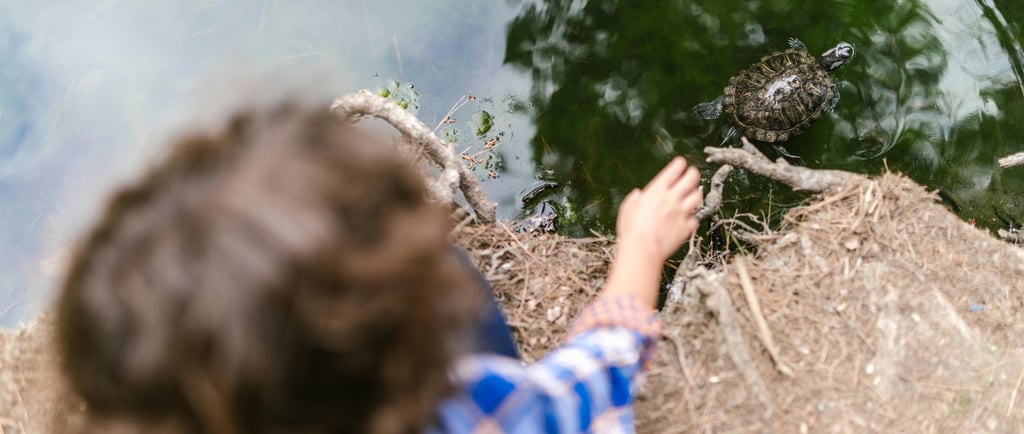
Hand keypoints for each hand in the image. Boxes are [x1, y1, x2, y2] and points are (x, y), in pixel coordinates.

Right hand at [603, 157, 701, 306]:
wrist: (643, 249)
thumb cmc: (631, 230)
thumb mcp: (627, 210)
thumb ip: (634, 200)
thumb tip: (637, 195)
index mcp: (657, 190)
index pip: (675, 169)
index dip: (679, 164)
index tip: (680, 164)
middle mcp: (672, 198)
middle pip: (692, 178)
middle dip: (693, 174)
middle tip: (692, 175)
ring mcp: (682, 212)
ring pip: (697, 196)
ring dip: (695, 194)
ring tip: (692, 196)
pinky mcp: (686, 227)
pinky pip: (695, 219)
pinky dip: (692, 218)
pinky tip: (687, 219)